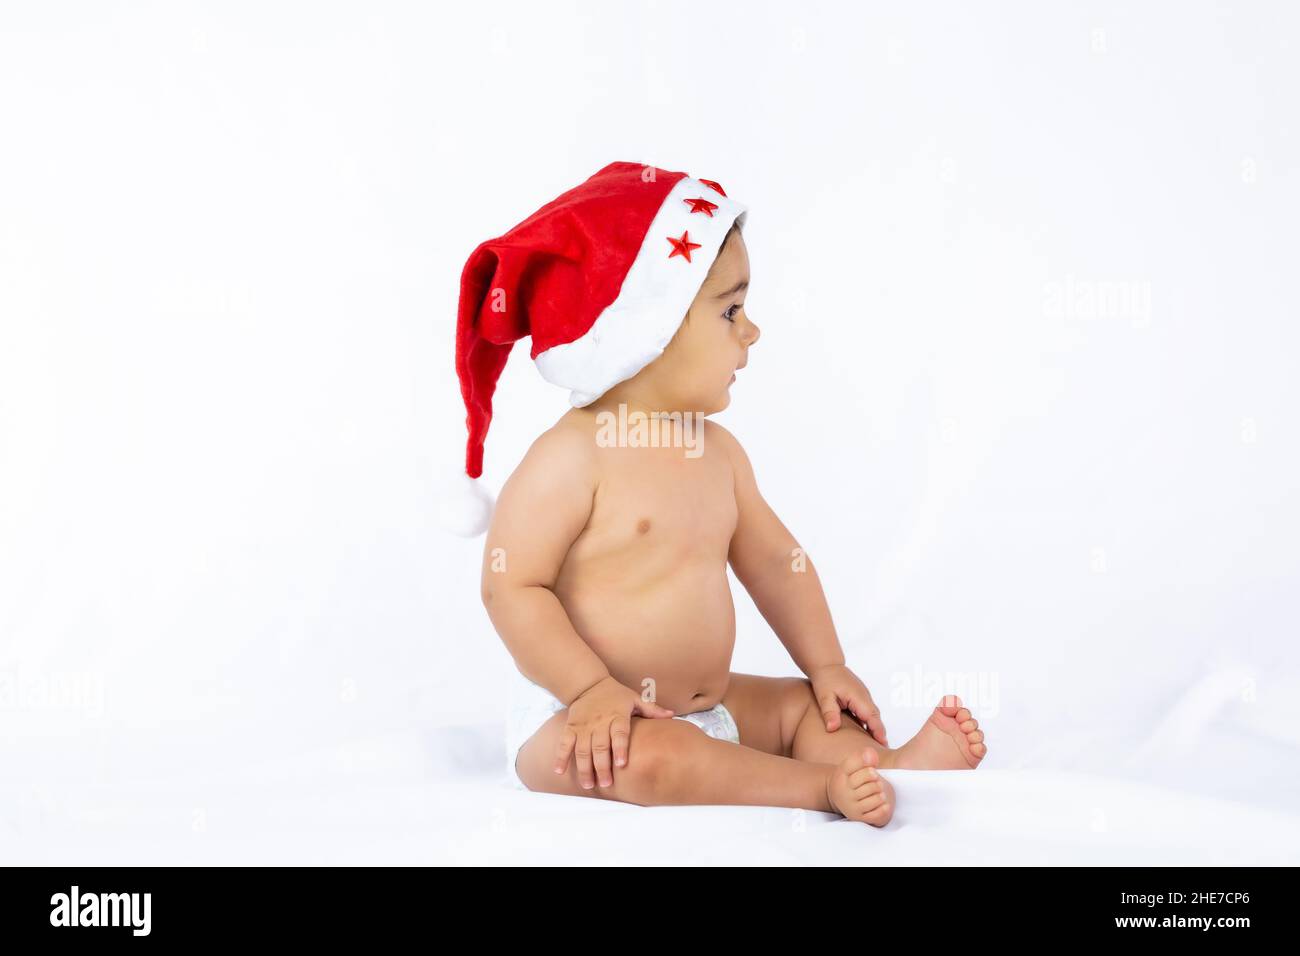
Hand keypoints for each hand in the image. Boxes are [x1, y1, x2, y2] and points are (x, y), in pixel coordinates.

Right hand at [553, 676, 675, 788]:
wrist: (589, 684)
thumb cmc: (616, 695)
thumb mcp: (635, 698)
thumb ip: (652, 710)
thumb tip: (672, 715)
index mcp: (617, 715)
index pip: (619, 733)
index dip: (620, 748)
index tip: (622, 764)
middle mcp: (599, 722)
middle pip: (600, 746)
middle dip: (602, 766)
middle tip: (606, 784)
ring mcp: (583, 726)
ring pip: (582, 749)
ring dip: (584, 768)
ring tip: (588, 785)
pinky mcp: (571, 727)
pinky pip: (564, 743)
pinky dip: (561, 757)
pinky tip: (559, 772)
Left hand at [808, 663, 887, 746]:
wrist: (826, 664)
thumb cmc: (825, 678)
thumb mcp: (824, 696)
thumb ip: (830, 712)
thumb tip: (832, 728)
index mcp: (858, 697)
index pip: (872, 717)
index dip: (878, 731)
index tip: (884, 744)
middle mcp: (865, 697)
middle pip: (876, 718)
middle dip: (880, 734)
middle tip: (883, 752)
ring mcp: (864, 697)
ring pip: (872, 716)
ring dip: (875, 729)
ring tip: (876, 747)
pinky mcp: (860, 698)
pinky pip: (867, 713)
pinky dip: (869, 723)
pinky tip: (866, 734)